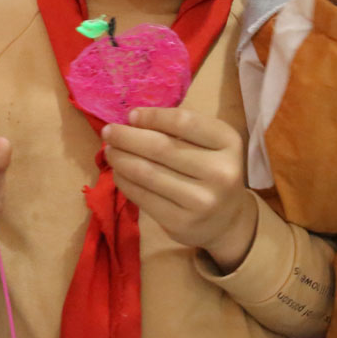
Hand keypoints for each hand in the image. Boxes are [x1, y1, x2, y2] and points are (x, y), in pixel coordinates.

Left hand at [103, 107, 257, 272]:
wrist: (227, 220)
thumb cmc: (212, 170)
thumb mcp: (210, 144)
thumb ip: (180, 129)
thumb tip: (132, 121)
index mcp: (229, 143)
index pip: (184, 122)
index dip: (152, 116)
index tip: (130, 115)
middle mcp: (220, 172)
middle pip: (161, 147)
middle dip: (127, 137)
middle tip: (108, 131)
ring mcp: (201, 200)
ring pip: (147, 172)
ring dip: (120, 158)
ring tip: (109, 150)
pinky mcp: (181, 222)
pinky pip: (142, 196)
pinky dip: (124, 181)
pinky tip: (118, 173)